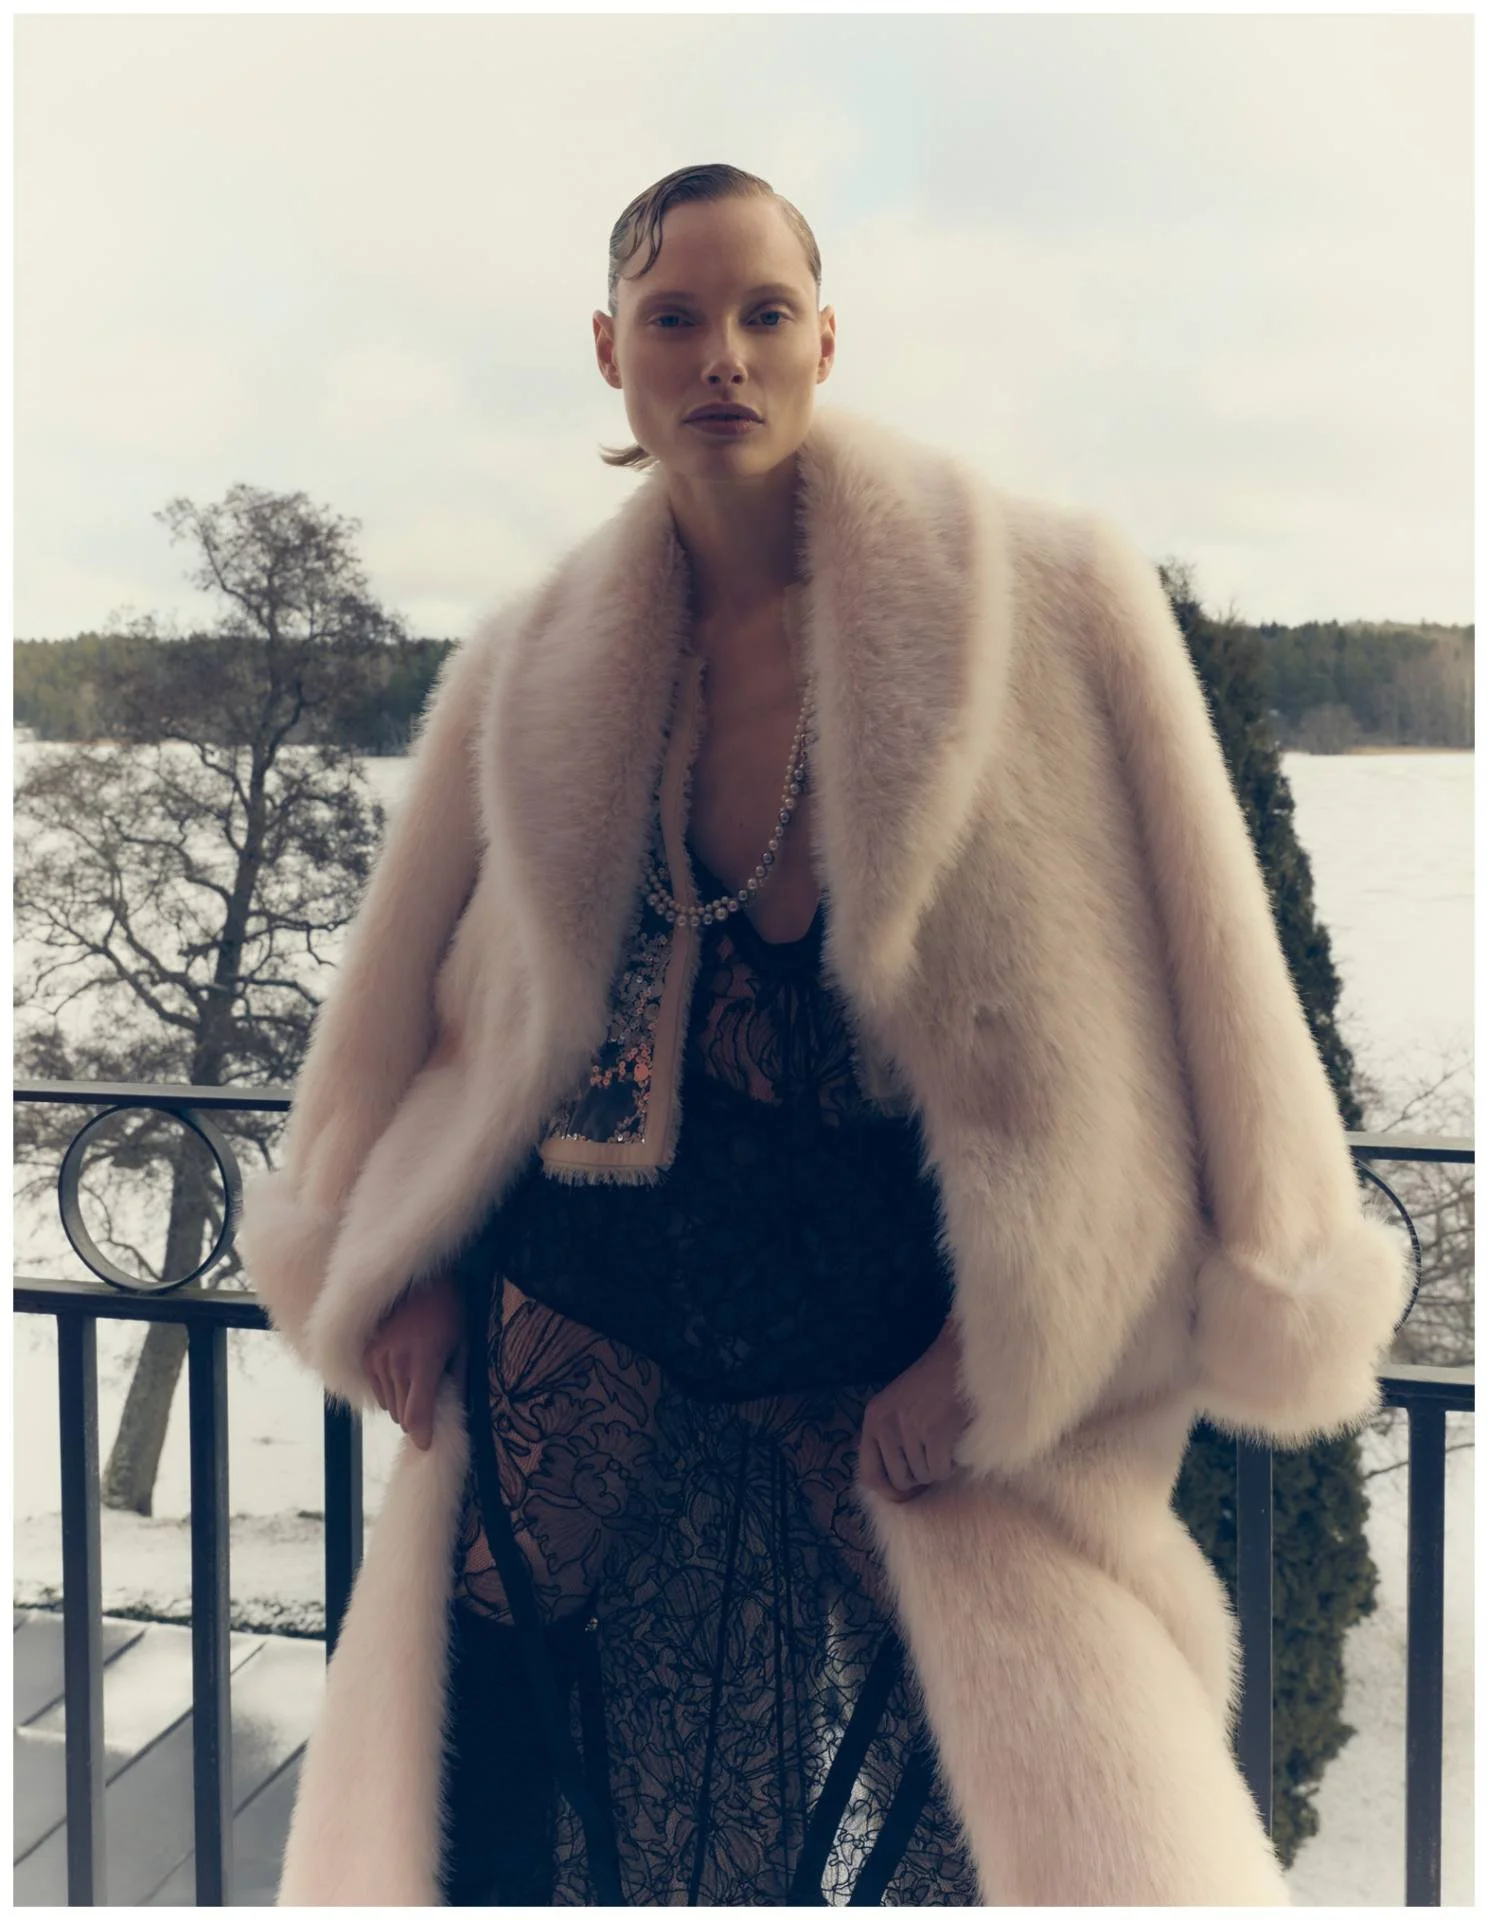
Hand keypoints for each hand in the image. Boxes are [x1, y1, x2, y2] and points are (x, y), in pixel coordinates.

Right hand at [363, 1271, 465, 1451]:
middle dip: (415, 1418)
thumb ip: (457, 1377)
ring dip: (402, 1404)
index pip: (417, 1415)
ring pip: (387, 1403)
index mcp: (423, 1363)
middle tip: (428, 1408)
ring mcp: (376, 1358)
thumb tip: (454, 1406)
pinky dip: (388, 1391)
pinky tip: (401, 1377)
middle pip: (401, 1413)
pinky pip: (376, 1388)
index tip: (427, 1444)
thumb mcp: (462, 1342)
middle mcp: (395, 1364)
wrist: (418, 1278)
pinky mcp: (365, 1353)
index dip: (422, 1435)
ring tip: (416, 1388)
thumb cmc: (448, 1308)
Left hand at [857, 1315, 971, 1502]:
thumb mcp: (898, 1407)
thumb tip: (896, 1491)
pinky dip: (952, 1464)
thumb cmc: (933, 1385)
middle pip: (901, 1481)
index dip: (889, 1492)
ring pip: (924, 1476)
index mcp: (873, 1419)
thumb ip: (890, 1439)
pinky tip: (955, 1443)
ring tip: (945, 1440)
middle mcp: (885, 1424)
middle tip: (935, 1456)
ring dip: (939, 1466)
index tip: (907, 1495)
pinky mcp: (935, 1431)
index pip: (870, 1475)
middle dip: (921, 1477)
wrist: (959, 1357)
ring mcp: (909, 1428)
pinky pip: (941, 1470)